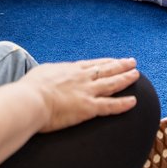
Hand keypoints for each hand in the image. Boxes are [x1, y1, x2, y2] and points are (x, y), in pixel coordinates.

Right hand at [21, 57, 139, 132]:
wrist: (30, 100)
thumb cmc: (29, 88)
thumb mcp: (41, 73)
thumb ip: (50, 74)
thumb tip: (48, 75)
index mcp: (71, 69)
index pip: (94, 64)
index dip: (107, 62)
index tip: (115, 60)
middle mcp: (82, 78)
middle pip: (107, 69)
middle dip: (121, 65)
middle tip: (132, 62)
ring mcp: (87, 92)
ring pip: (112, 84)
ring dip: (126, 79)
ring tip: (136, 75)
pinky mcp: (88, 108)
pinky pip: (110, 106)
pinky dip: (123, 104)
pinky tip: (133, 102)